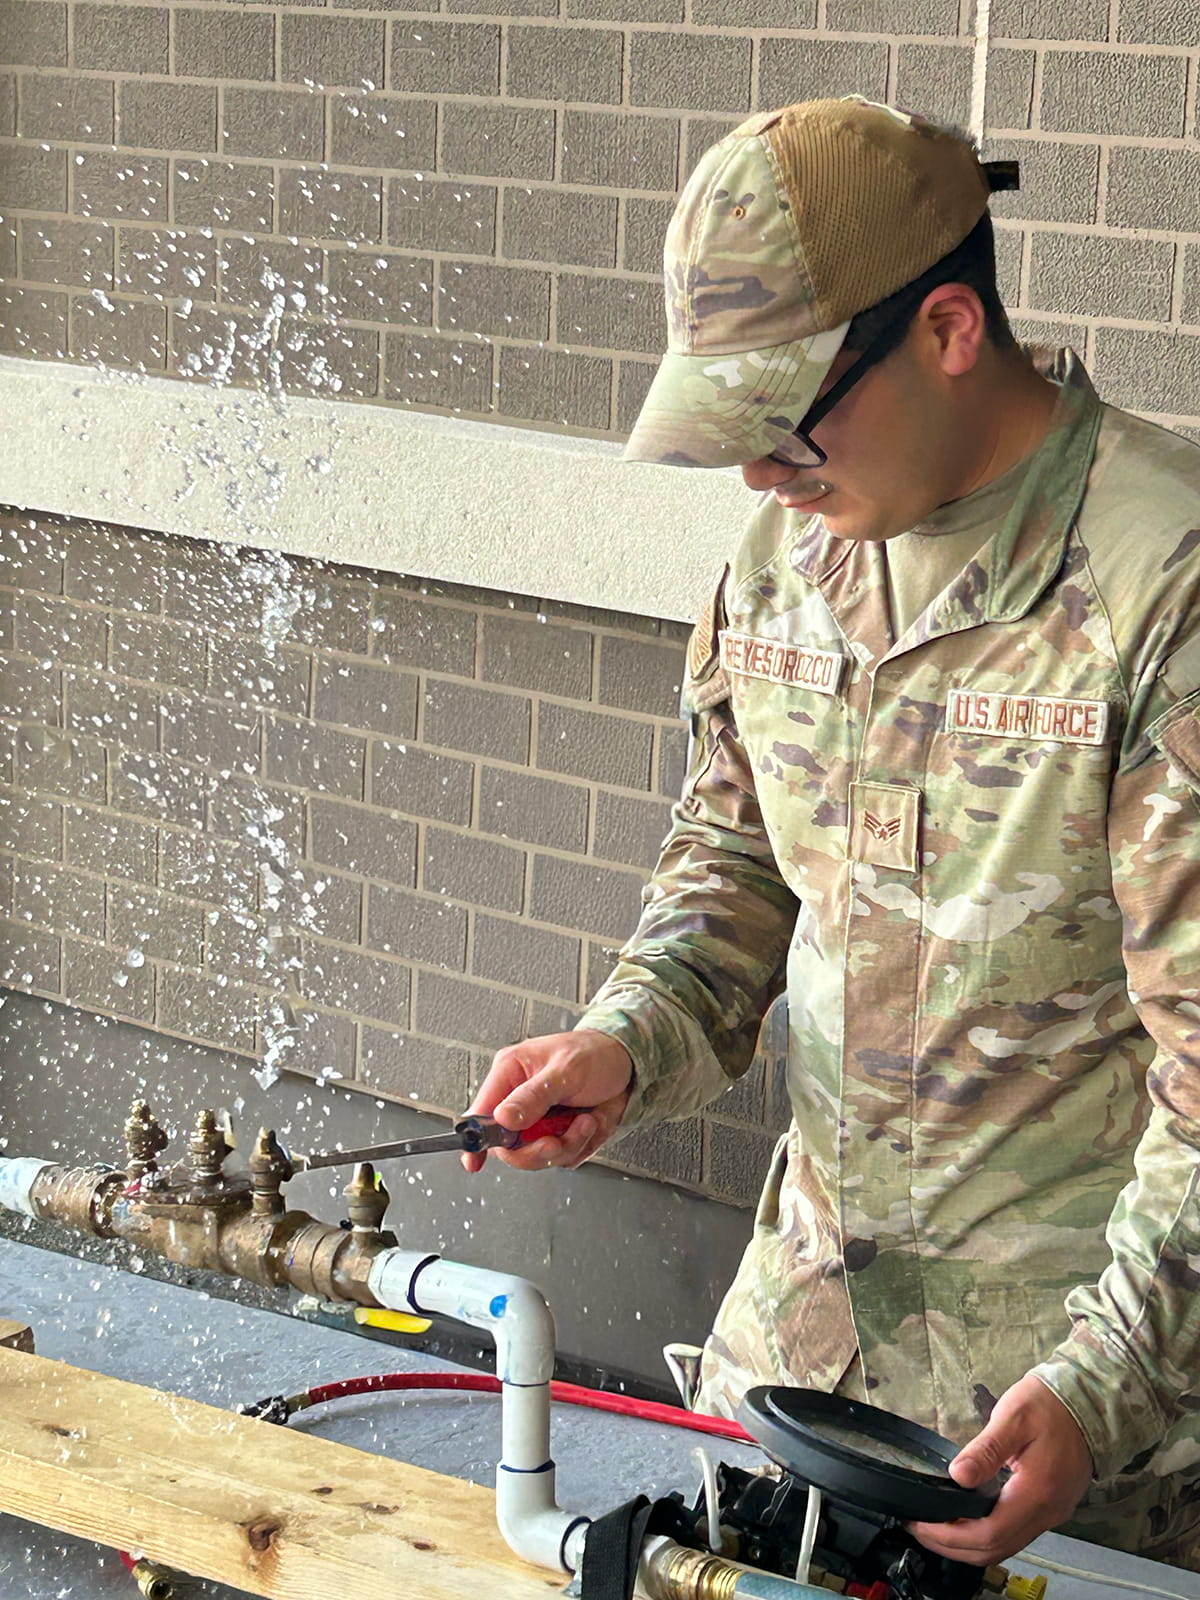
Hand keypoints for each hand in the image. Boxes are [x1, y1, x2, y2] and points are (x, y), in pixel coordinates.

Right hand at [462, 1030, 632, 1174]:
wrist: (629, 1066)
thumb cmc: (595, 1054)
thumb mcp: (566, 1070)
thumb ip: (533, 1096)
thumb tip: (502, 1118)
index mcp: (510, 1074)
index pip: (480, 1113)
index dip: (475, 1140)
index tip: (474, 1162)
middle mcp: (519, 1101)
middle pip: (508, 1146)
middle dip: (536, 1149)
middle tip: (556, 1140)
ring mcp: (539, 1121)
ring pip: (538, 1156)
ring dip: (567, 1144)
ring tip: (586, 1121)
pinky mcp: (558, 1135)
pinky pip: (563, 1158)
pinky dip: (581, 1146)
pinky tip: (590, 1122)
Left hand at [908, 1375, 1092, 1565]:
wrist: (1090, 1402)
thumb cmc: (1050, 1405)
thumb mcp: (1013, 1417)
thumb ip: (986, 1450)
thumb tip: (958, 1475)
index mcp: (1037, 1492)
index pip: (990, 1533)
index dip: (951, 1536)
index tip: (922, 1525)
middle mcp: (1048, 1511)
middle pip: (996, 1549)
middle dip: (954, 1546)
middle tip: (920, 1530)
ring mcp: (1052, 1512)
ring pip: (1006, 1546)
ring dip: (970, 1544)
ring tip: (937, 1527)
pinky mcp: (1052, 1506)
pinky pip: (1016, 1533)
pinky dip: (987, 1534)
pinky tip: (967, 1519)